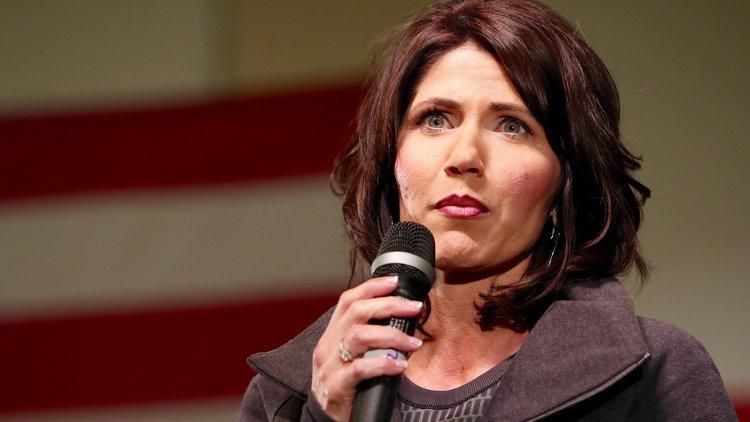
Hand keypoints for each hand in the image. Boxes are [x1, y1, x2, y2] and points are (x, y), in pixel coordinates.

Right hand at [311, 276, 424, 420]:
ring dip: (392, 336)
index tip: (395, 281)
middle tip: (414, 308)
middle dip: (389, 305)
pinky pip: (360, 369)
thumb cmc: (346, 387)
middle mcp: (328, 346)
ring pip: (359, 336)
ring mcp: (330, 366)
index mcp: (331, 335)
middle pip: (357, 312)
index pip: (348, 301)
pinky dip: (383, 364)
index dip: (371, 287)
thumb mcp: (350, 357)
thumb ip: (367, 339)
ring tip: (413, 344)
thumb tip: (400, 319)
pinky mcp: (336, 387)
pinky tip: (399, 366)